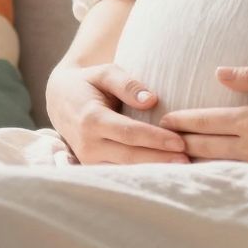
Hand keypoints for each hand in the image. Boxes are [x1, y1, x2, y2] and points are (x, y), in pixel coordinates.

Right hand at [45, 61, 190, 165]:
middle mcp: (87, 144)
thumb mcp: (105, 72)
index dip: (155, 138)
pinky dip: (140, 175)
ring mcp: (87, 159)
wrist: (59, 98)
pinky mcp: (91, 166)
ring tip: (182, 170)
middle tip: (188, 161)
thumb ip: (128, 84)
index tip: (180, 141)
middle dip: (160, 160)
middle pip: (129, 156)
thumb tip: (152, 100)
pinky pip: (118, 173)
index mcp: (91, 119)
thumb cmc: (89, 82)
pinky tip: (163, 173)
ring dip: (152, 171)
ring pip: (124, 170)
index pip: (129, 132)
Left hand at [159, 65, 247, 180]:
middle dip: (180, 143)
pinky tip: (215, 170)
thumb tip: (219, 74)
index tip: (163, 120)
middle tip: (159, 140)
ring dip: (196, 161)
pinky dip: (221, 172)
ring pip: (219, 167)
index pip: (204, 123)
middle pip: (204, 148)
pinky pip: (240, 177)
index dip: (180, 121)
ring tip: (178, 157)